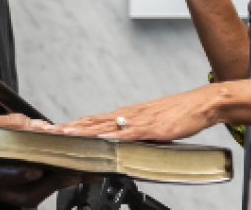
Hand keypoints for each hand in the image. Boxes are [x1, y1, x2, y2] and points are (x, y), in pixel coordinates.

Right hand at [0, 112, 83, 206]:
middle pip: (23, 194)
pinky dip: (52, 183)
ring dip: (57, 185)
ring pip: (32, 197)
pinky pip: (34, 192)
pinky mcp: (11, 192)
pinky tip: (69, 173)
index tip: (34, 170)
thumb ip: (13, 125)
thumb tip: (41, 128)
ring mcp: (1, 194)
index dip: (17, 174)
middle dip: (51, 183)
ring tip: (79, 172)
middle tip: (73, 171)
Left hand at [49, 85, 221, 142]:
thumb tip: (117, 146)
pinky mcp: (153, 129)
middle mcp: (127, 115)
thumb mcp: (149, 127)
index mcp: (125, 115)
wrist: (201, 104)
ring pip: (106, 126)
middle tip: (49, 133)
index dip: (73, 126)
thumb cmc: (178, 116)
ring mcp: (138, 121)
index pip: (92, 120)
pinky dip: (114, 137)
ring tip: (65, 134)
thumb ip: (132, 136)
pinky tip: (102, 140)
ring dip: (84, 130)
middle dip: (70, 128)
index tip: (54, 131)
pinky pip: (130, 134)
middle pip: (92, 121)